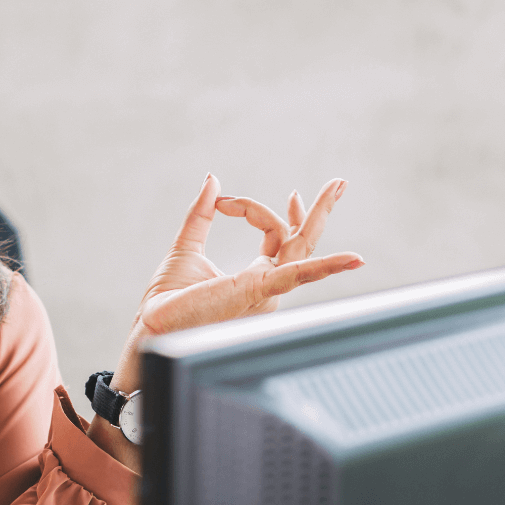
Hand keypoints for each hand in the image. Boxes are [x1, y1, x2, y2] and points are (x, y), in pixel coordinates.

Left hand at [135, 174, 362, 335]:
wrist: (153, 325)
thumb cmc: (169, 298)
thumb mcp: (187, 244)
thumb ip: (202, 212)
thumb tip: (213, 179)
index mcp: (253, 277)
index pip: (274, 234)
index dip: (254, 209)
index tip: (225, 200)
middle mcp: (266, 285)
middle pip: (299, 241)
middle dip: (318, 211)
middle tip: (338, 183)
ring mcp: (264, 290)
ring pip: (299, 248)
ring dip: (319, 216)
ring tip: (337, 187)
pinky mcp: (256, 292)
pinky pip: (295, 275)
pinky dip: (325, 266)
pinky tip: (352, 260)